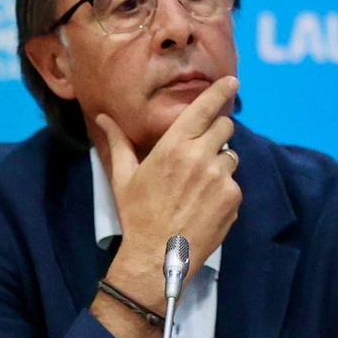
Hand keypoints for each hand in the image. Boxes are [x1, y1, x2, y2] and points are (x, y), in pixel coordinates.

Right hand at [96, 76, 242, 300]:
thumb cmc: (138, 214)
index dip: (220, 92)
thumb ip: (119, 142)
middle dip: (217, 133)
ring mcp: (220, 177)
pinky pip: (234, 182)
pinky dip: (224, 189)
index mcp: (174, 146)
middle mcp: (201, 156)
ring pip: (230, 156)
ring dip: (220, 163)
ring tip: (197, 187)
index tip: (232, 81)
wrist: (158, 255)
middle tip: (202, 151)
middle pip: (225, 127)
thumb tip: (103, 117)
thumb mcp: (124, 176)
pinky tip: (204, 205)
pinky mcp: (233, 197)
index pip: (204, 109)